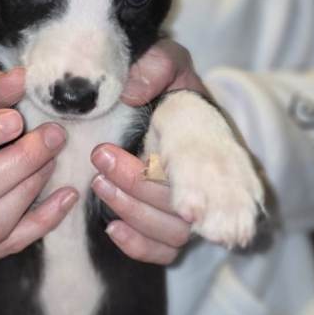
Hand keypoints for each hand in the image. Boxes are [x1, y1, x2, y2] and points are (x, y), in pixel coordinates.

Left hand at [92, 38, 206, 263]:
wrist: (156, 105)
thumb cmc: (164, 84)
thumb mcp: (166, 61)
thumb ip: (157, 64)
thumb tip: (133, 91)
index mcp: (214, 145)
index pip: (211, 172)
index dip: (189, 180)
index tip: (149, 159)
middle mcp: (209, 186)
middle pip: (184, 208)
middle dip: (139, 185)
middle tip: (102, 156)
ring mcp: (191, 213)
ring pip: (173, 234)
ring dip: (133, 212)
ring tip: (99, 184)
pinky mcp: (168, 231)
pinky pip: (161, 253)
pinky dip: (137, 246)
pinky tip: (111, 229)